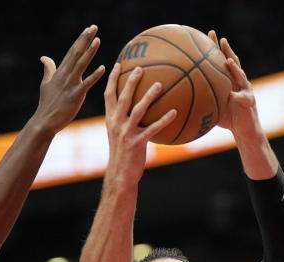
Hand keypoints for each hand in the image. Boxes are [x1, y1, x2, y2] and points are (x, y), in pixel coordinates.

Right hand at [32, 25, 105, 134]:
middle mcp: (65, 75)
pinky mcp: (75, 96)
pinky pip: (87, 84)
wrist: (44, 121)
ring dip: (90, 52)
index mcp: (60, 72)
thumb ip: (48, 69)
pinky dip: (95, 75)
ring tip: (98, 40)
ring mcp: (70, 85)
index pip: (72, 52)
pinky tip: (103, 67)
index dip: (81, 40)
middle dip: (85, 39)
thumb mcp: (46, 84)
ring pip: (81, 65)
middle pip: (76, 53)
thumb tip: (44, 57)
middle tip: (94, 27)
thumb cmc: (47, 104)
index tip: (88, 29)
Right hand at [103, 63, 176, 183]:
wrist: (120, 174)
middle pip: (122, 98)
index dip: (112, 79)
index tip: (118, 64)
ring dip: (148, 96)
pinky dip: (164, 120)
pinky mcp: (137, 143)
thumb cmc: (123, 154)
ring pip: (137, 110)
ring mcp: (126, 133)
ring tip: (159, 84)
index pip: (108, 95)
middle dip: (130, 81)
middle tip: (140, 68)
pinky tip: (175, 112)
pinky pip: (153, 129)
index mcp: (110, 119)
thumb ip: (126, 120)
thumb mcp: (120, 135)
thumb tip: (141, 108)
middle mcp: (116, 124)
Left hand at [208, 32, 260, 137]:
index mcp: (229, 80)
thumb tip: (178, 100)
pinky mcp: (250, 101)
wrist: (244, 130)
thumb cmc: (227, 118)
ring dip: (235, 68)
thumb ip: (199, 101)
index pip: (221, 60)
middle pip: (232, 61)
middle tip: (219, 38)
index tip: (206, 36)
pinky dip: (237, 96)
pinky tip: (232, 95)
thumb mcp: (211, 107)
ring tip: (228, 61)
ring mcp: (245, 89)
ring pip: (241, 75)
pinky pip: (243, 98)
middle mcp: (238, 81)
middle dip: (226, 49)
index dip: (215, 48)